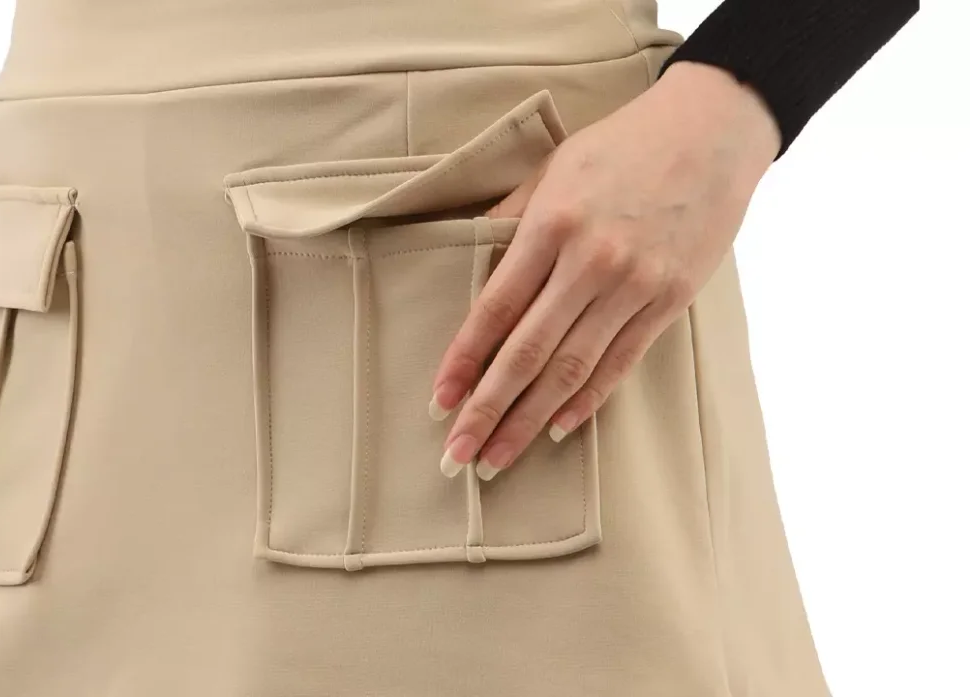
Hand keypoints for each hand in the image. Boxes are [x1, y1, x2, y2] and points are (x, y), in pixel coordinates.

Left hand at [432, 62, 780, 479]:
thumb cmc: (622, 145)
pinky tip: (556, 428)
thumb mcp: (555, 168)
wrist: (712, 128)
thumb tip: (469, 259)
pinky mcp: (671, 299)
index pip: (495, 309)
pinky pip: (621, 362)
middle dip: (488, 410)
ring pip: (572, 369)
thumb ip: (510, 218)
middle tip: (458, 455)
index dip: (464, 360)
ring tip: (498, 459)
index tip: (438, 401)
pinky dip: (587, 400)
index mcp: (553, 225)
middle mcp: (592, 262)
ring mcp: (635, 285)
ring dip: (529, 420)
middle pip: (528, 353)